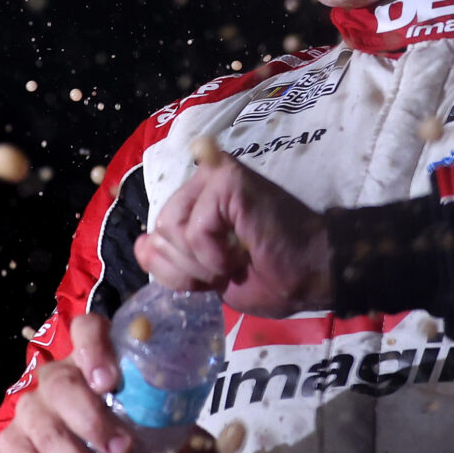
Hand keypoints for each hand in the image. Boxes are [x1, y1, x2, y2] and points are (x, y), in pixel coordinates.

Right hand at [0, 313, 218, 452]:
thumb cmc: (128, 434)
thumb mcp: (160, 431)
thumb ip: (184, 438)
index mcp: (95, 361)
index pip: (86, 330)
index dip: (93, 348)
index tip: (110, 382)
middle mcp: (56, 379)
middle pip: (60, 385)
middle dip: (90, 421)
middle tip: (122, 452)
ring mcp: (30, 411)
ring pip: (40, 429)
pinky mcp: (12, 444)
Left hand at [134, 141, 332, 317]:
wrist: (312, 273)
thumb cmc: (271, 275)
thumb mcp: (208, 277)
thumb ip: (173, 262)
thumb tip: (141, 244)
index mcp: (197, 200)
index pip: (156, 234)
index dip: (177, 268)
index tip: (215, 276)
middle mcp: (202, 180)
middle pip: (160, 230)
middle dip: (188, 267)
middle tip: (228, 270)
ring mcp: (213, 175)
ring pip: (172, 228)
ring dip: (201, 261)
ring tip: (234, 261)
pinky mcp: (226, 180)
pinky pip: (194, 229)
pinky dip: (214, 255)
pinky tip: (241, 253)